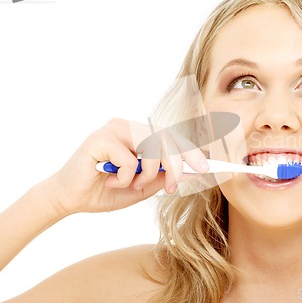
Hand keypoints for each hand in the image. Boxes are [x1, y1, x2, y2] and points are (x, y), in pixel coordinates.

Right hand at [44, 118, 207, 215]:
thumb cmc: (106, 191)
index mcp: (138, 133)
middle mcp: (128, 126)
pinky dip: (125, 178)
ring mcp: (114, 129)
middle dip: (176, 166)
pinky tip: (110, 181)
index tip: (207, 166)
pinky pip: (130, 160)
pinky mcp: (101, 137)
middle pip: (166, 139)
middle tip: (172, 187)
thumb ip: (163, 176)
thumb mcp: (142, 186)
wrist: (69, 199)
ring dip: (148, 173)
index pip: (171, 137)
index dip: (190, 151)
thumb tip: (193, 170)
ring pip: (152, 146)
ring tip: (131, 185)